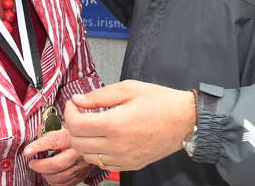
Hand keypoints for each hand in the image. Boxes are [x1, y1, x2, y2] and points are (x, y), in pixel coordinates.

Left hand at [24, 127, 94, 185]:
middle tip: (32, 164)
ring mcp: (82, 165)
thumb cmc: (80, 132)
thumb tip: (39, 129)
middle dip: (40, 166)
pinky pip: (66, 184)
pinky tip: (50, 176)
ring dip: (46, 175)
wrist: (99, 140)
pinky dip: (55, 182)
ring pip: (61, 177)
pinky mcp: (82, 175)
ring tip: (40, 170)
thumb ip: (53, 126)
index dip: (38, 146)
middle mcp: (79, 152)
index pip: (54, 141)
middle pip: (57, 164)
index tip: (27, 151)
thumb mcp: (68, 123)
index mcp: (74, 136)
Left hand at [64, 80, 195, 171]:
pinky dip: (97, 153)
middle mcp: (117, 145)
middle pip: (77, 143)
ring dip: (84, 141)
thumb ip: (100, 95)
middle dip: (73, 127)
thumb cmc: (160, 102)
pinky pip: (103, 165)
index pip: (77, 125)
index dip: (69, 113)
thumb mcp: (129, 88)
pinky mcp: (130, 165)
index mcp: (115, 124)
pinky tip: (104, 138)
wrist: (184, 120)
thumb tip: (78, 100)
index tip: (73, 105)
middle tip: (80, 114)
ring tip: (93, 126)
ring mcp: (124, 158)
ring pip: (88, 156)